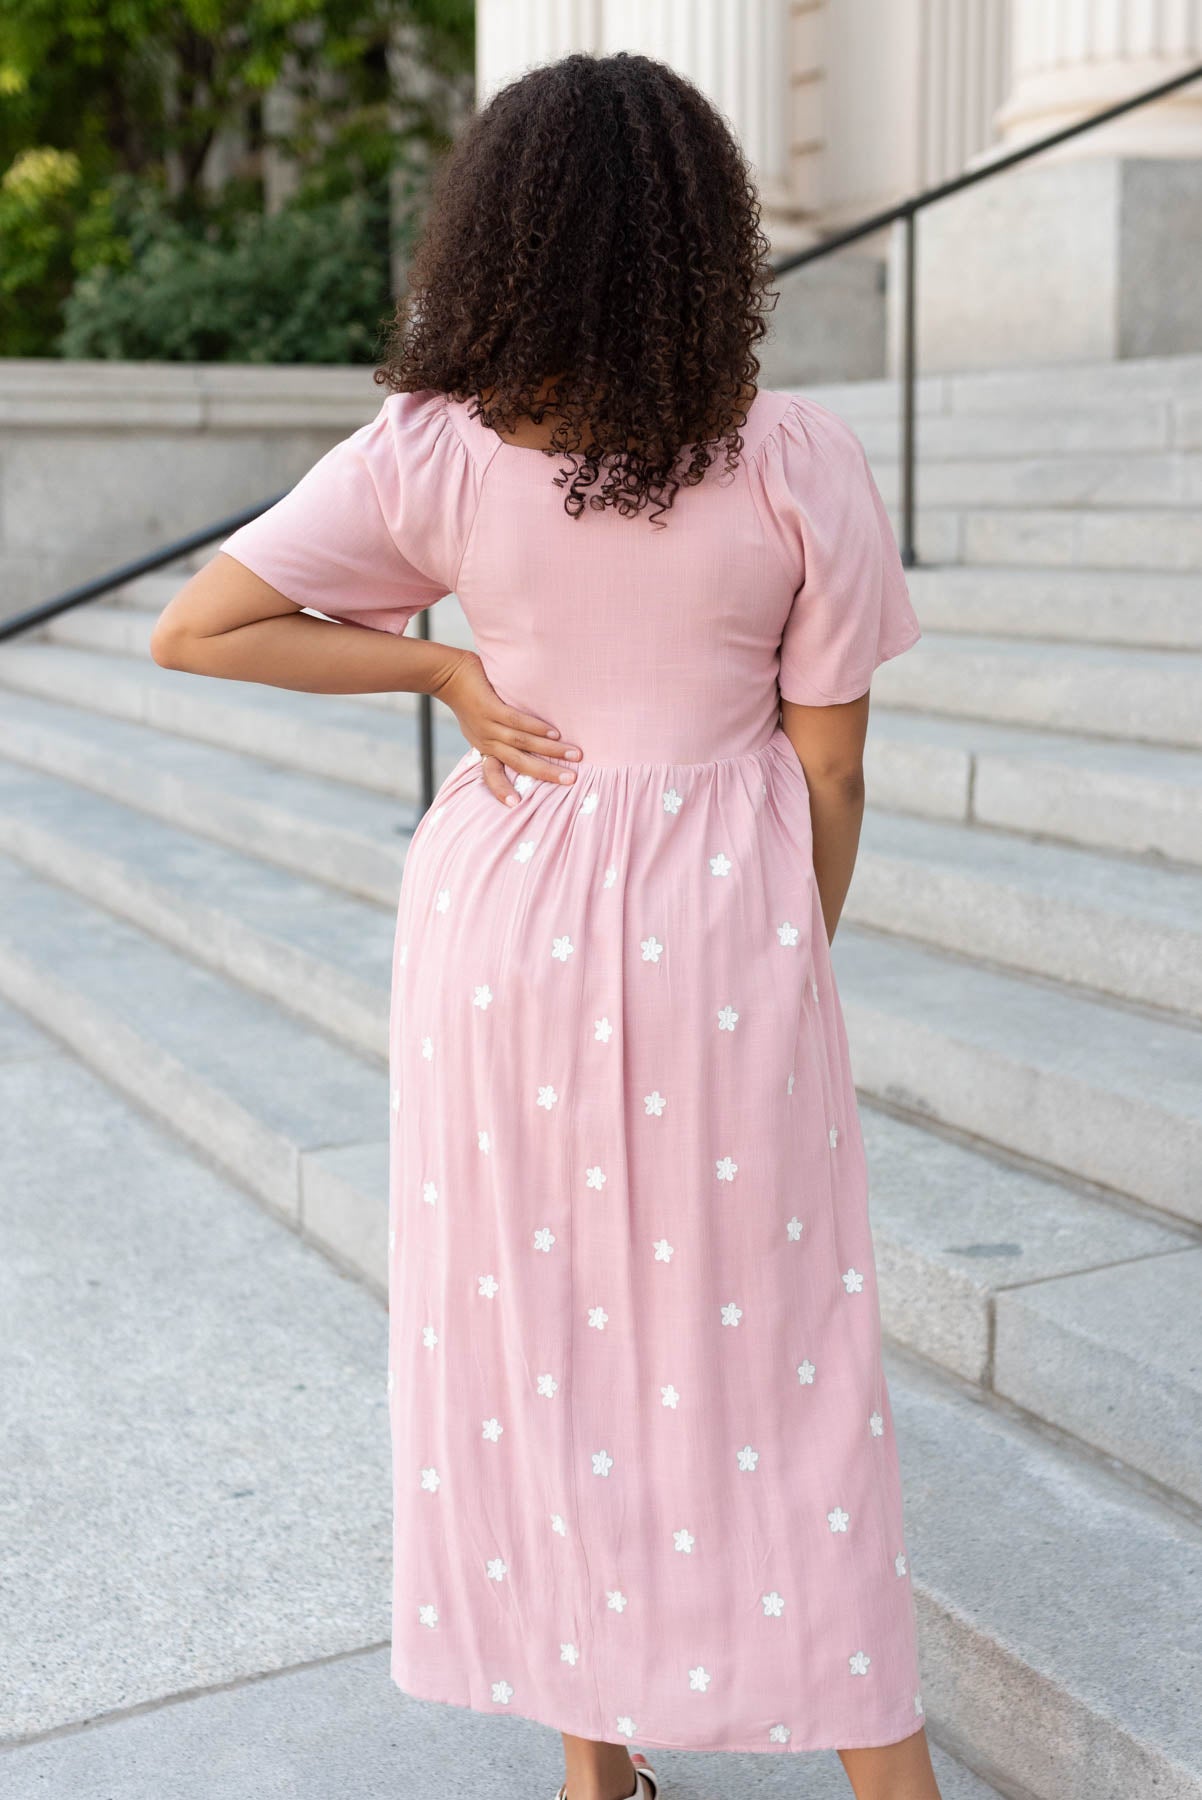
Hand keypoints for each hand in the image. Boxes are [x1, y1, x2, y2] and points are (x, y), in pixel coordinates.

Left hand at [434, 650, 581, 806]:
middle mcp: (486, 740)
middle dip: (547, 773)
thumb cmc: (468, 698)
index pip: (492, 774)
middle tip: (571, 780)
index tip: (516, 805)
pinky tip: (554, 733)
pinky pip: (517, 721)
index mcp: (484, 747)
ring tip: (574, 755)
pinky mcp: (490, 708)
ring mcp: (488, 725)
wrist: (446, 674)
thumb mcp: (479, 724)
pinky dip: (536, 728)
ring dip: (551, 751)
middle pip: (519, 763)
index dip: (501, 790)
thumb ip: (499, 735)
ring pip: (522, 743)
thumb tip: (526, 742)